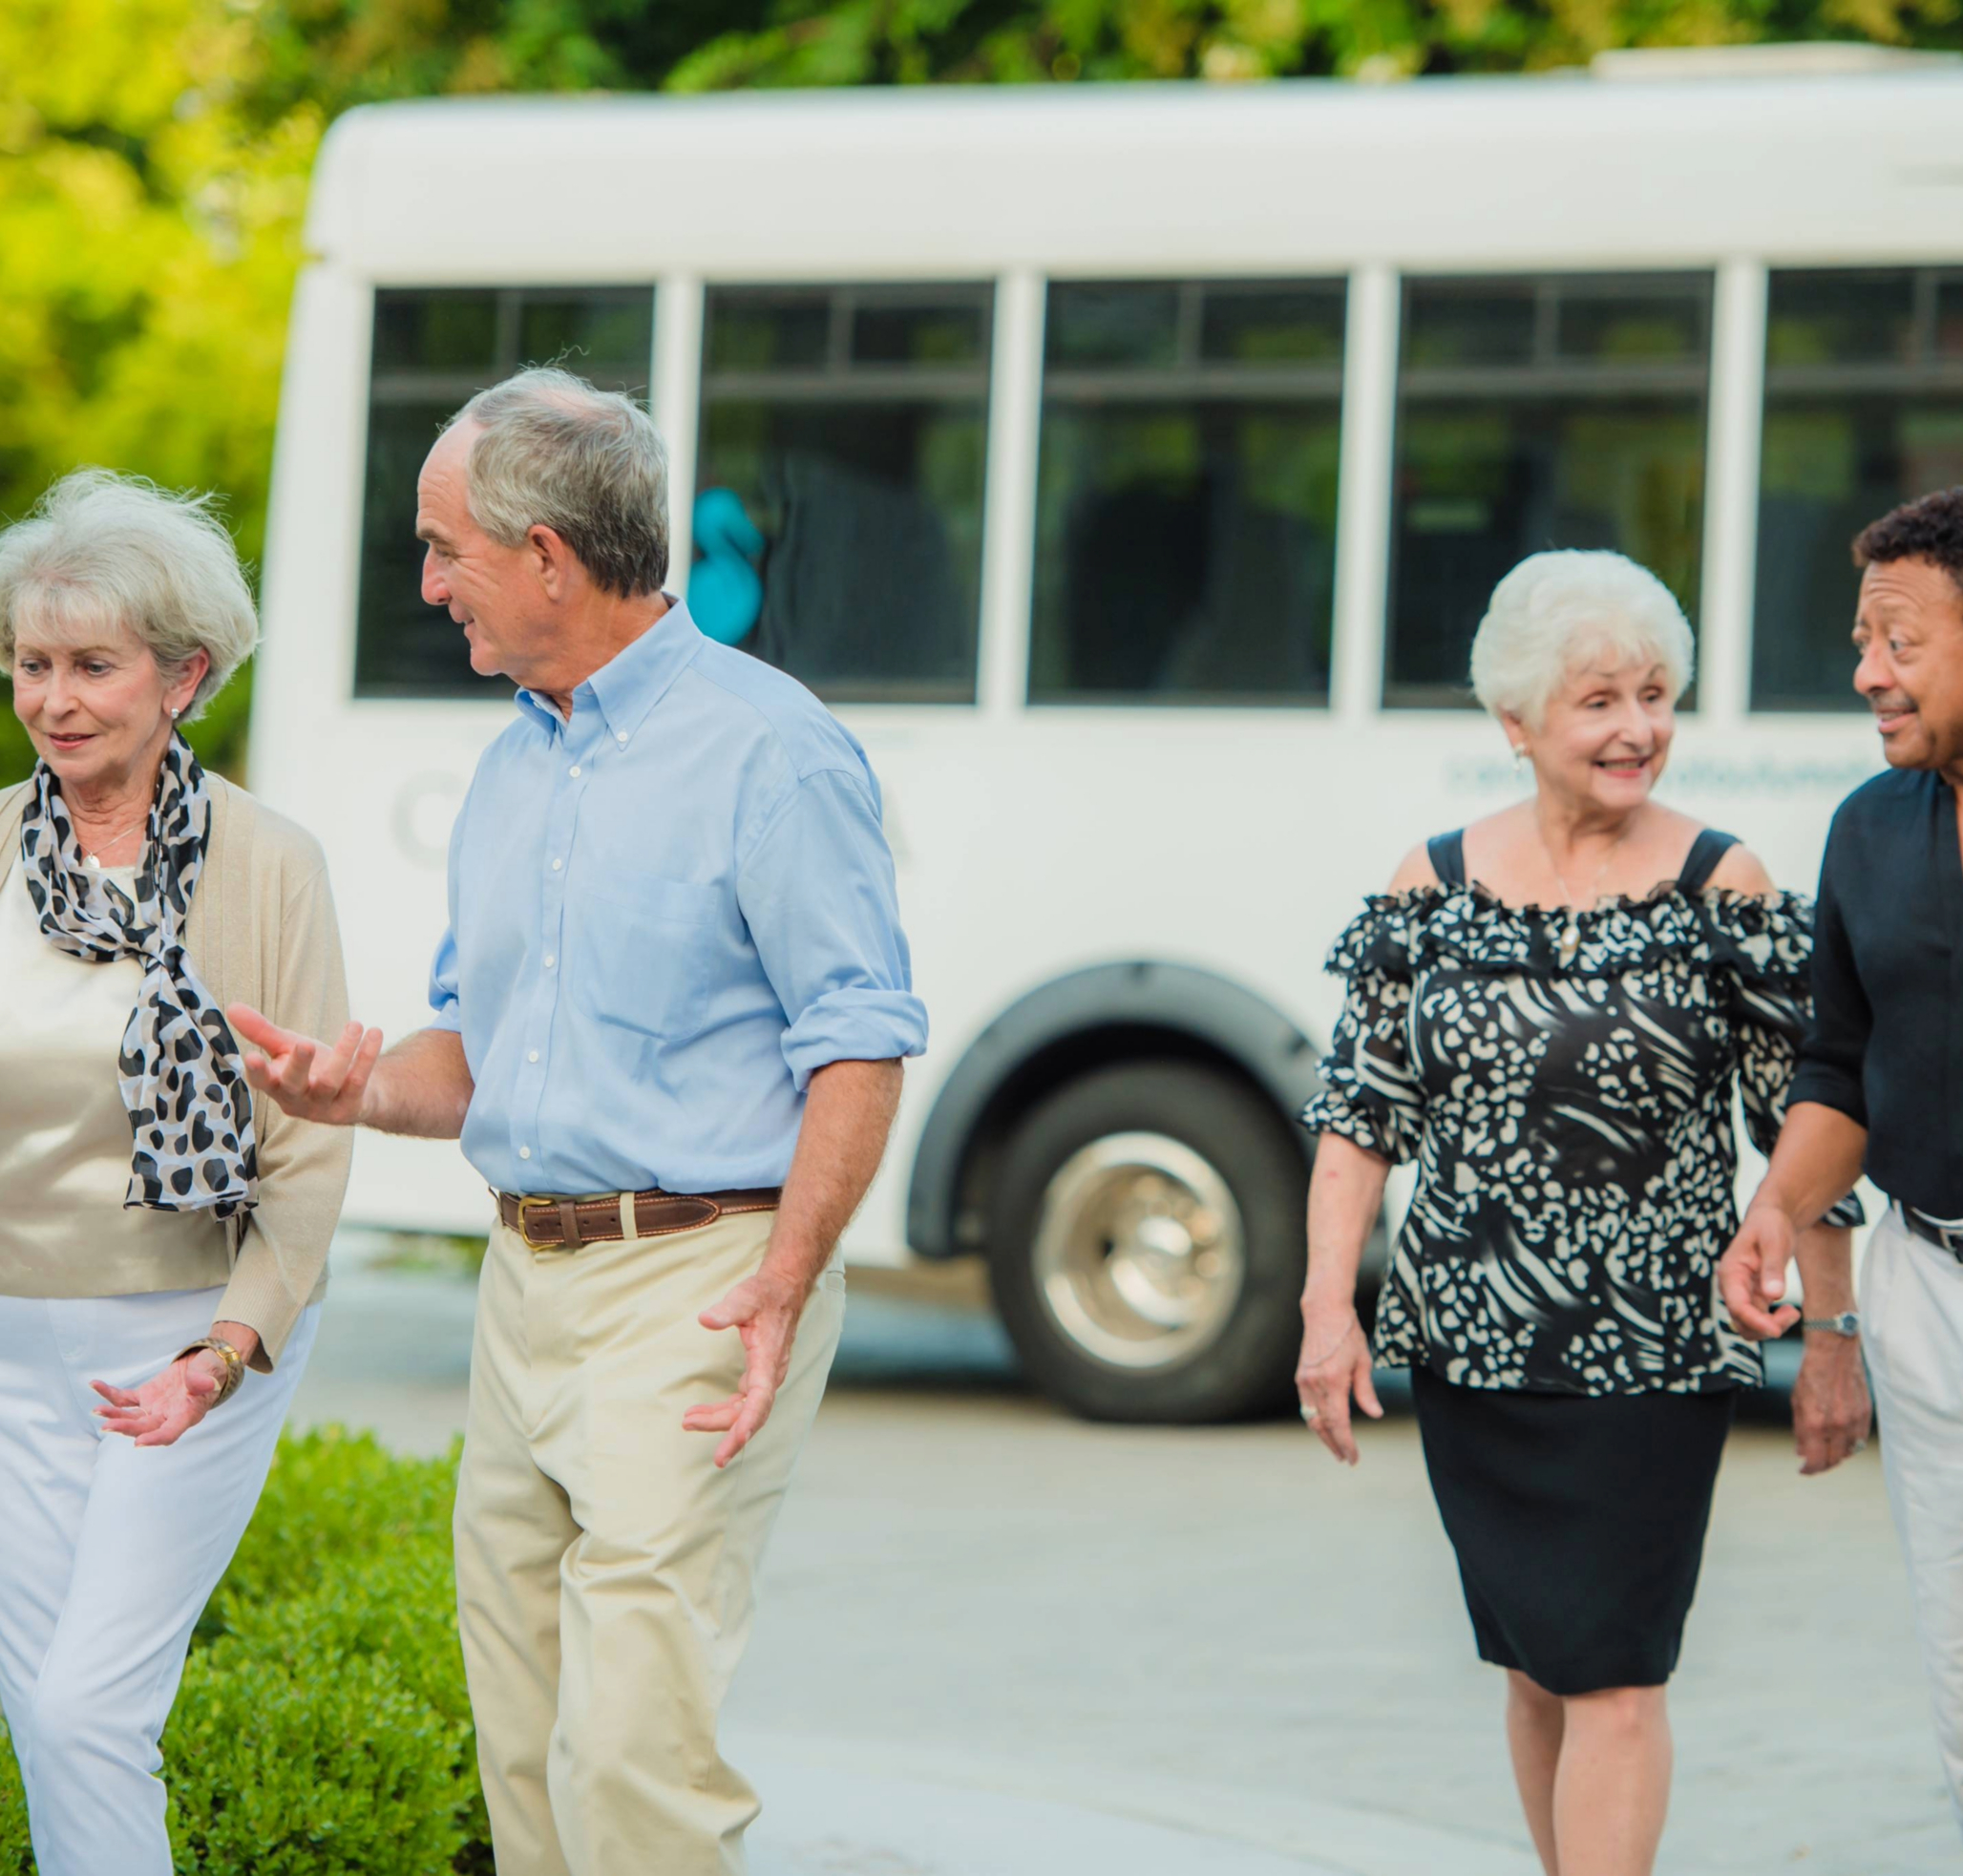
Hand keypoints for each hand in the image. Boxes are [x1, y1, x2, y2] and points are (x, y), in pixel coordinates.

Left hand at [93, 1350, 225, 1446]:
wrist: (205, 1364)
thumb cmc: (213, 1370)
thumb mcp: (213, 1371)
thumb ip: (204, 1378)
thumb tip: (202, 1384)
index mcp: (187, 1414)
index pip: (170, 1432)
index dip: (155, 1439)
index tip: (139, 1443)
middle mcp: (167, 1416)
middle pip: (144, 1427)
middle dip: (125, 1428)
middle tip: (107, 1426)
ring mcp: (154, 1407)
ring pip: (130, 1417)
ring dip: (113, 1415)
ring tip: (97, 1410)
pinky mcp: (145, 1396)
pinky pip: (124, 1399)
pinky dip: (109, 1394)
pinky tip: (95, 1384)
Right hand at [228, 1004, 382, 1125]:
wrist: (358, 1091)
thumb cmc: (314, 1067)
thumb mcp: (287, 1048)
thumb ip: (262, 1032)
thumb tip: (231, 1007)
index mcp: (278, 1086)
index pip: (262, 1082)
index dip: (256, 1072)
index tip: (251, 1056)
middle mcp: (298, 1100)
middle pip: (295, 1085)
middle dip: (299, 1065)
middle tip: (305, 1043)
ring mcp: (325, 1107)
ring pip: (330, 1082)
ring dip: (344, 1052)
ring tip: (355, 1025)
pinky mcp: (351, 1106)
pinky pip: (358, 1081)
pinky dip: (366, 1057)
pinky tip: (373, 1033)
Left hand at [683, 1268, 805, 1468]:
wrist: (784, 1290)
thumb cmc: (764, 1295)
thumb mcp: (744, 1297)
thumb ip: (726, 1311)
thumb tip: (705, 1319)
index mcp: (769, 1360)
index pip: (760, 1400)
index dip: (747, 1424)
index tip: (733, 1443)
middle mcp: (771, 1374)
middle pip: (750, 1413)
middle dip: (723, 1427)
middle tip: (689, 1424)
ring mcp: (767, 1377)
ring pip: (746, 1411)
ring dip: (719, 1420)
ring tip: (689, 1420)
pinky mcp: (760, 1376)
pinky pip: (744, 1403)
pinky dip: (725, 1411)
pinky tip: (704, 1412)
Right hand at [1296, 1301, 1380, 1465]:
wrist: (1324, 1312)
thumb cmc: (1348, 1334)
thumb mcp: (1364, 1362)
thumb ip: (1366, 1391)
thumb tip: (1375, 1415)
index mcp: (1333, 1381)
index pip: (1338, 1422)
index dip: (1346, 1443)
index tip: (1353, 1458)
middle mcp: (1314, 1383)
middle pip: (1322, 1425)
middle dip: (1334, 1444)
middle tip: (1346, 1458)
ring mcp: (1304, 1380)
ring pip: (1311, 1418)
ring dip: (1324, 1435)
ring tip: (1337, 1447)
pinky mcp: (1301, 1377)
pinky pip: (1307, 1406)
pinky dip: (1317, 1419)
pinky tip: (1327, 1425)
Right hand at [1719, 1205, 1799, 1339]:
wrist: (1771, 1219)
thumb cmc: (1770, 1225)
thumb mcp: (1774, 1242)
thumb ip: (1773, 1268)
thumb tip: (1774, 1295)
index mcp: (1731, 1272)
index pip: (1736, 1305)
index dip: (1755, 1321)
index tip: (1777, 1330)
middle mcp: (1732, 1286)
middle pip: (1740, 1321)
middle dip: (1765, 1326)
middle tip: (1793, 1313)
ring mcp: (1741, 1293)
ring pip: (1748, 1325)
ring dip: (1770, 1327)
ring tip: (1793, 1312)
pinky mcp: (1753, 1296)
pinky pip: (1759, 1319)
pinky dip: (1774, 1322)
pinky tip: (1790, 1310)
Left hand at [1792, 1336, 1871, 1474]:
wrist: (1834, 1352)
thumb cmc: (1811, 1374)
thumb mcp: (1797, 1401)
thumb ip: (1800, 1429)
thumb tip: (1801, 1452)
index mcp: (1816, 1423)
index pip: (1815, 1461)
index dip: (1808, 1469)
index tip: (1803, 1469)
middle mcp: (1838, 1425)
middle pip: (1833, 1460)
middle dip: (1822, 1464)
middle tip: (1813, 1461)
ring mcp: (1855, 1421)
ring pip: (1849, 1452)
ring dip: (1837, 1455)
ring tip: (1826, 1450)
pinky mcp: (1866, 1414)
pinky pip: (1860, 1439)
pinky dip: (1850, 1443)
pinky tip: (1840, 1438)